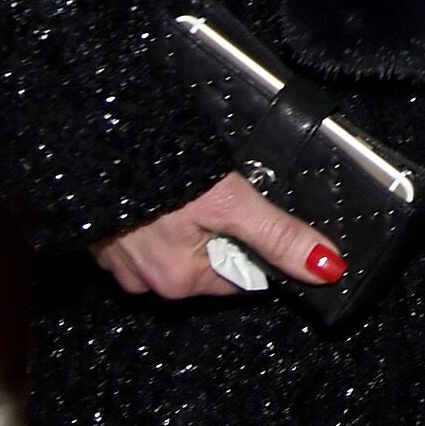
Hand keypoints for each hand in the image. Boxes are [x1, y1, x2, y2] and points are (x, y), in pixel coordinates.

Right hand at [92, 171, 344, 300]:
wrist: (97, 143)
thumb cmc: (159, 175)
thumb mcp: (233, 203)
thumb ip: (279, 235)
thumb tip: (327, 267)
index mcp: (180, 281)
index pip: (241, 276)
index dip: (254, 244)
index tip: (250, 214)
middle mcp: (148, 281)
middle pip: (210, 261)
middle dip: (220, 229)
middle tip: (212, 193)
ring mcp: (123, 262)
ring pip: (177, 245)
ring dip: (187, 219)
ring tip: (184, 187)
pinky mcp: (105, 237)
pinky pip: (145, 231)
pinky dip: (156, 213)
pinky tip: (159, 189)